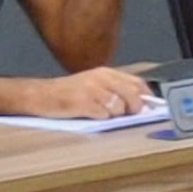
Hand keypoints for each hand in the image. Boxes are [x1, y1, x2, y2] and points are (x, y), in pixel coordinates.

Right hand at [22, 66, 154, 120]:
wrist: (40, 95)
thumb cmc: (69, 93)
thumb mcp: (94, 84)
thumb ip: (115, 90)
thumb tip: (142, 105)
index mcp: (106, 73)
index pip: (137, 83)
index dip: (147, 96)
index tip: (152, 108)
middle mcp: (100, 78)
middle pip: (132, 95)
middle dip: (135, 108)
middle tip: (128, 115)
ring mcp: (91, 90)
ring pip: (119, 107)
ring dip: (114, 115)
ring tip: (102, 114)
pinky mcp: (82, 102)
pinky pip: (103, 115)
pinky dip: (100, 119)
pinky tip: (91, 116)